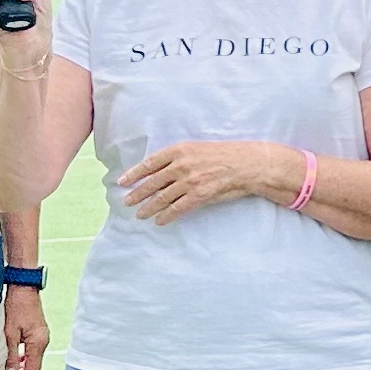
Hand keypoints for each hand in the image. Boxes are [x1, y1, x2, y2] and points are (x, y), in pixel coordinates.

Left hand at [2, 286, 50, 369]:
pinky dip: (20, 361)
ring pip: (30, 361)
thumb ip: (9, 355)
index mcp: (38, 343)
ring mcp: (39, 336)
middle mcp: (42, 342)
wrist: (23, 285)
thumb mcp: (9, 332)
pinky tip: (11, 363)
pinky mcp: (35, 332)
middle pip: (32, 369)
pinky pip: (29, 352)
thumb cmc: (16, 305)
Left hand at [120, 140, 305, 224]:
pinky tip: (159, 221)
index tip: (122, 181)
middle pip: (152, 182)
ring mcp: (190, 181)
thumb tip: (159, 170)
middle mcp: (182, 164)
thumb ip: (178, 158)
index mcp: (179, 150)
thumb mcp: (198, 149)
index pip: (150, 163)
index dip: (134, 173)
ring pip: (162, 197)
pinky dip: (166, 215)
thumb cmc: (224, 154)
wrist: (248, 163)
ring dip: (148, 207)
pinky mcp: (199, 195)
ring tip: (139, 214)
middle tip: (126, 202)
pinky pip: (177, 208)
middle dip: (137, 193)